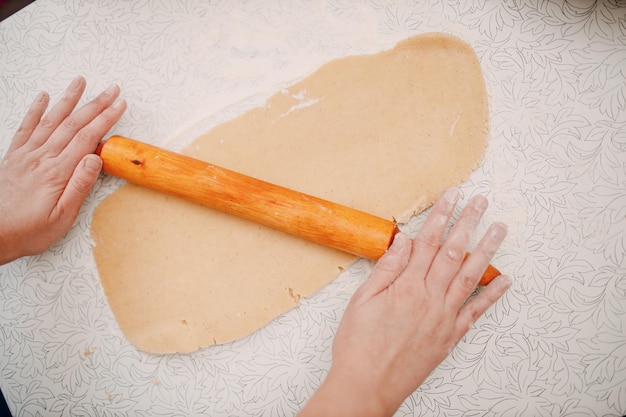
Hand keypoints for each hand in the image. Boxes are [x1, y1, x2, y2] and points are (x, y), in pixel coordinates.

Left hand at [0, 77, 125, 263]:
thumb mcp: (63, 216)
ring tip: (79, 82)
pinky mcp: (14, 157)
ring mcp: (26, 155)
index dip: (105, 119)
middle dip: (95, 104)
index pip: (87, 138)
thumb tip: (95, 159)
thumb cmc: (29, 230)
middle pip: (73, 124)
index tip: (119, 105)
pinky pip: (26, 127)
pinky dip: (35, 110)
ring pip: (51, 120)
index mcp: (57, 172)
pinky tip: (43, 97)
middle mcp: (42, 158)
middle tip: (111, 90)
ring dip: (67, 99)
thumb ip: (80, 185)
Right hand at [300, 188, 510, 416]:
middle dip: (467, 223)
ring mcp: (444, 318)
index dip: (441, 216)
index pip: (427, 242)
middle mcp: (430, 299)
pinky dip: (491, 295)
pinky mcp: (450, 337)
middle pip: (453, 252)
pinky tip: (504, 279)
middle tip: (480, 201)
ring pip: (469, 276)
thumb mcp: (362, 301)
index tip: (452, 196)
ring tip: (498, 229)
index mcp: (406, 287)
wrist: (368, 385)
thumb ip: (387, 269)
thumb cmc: (359, 345)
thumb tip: (403, 241)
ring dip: (486, 250)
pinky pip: (476, 312)